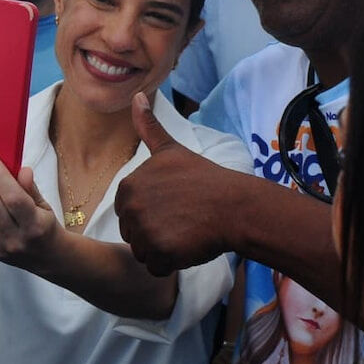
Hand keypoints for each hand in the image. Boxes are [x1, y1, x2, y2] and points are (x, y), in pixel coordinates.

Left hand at [117, 92, 240, 274]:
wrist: (235, 205)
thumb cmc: (204, 179)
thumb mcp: (171, 150)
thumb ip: (148, 126)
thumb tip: (137, 95)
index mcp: (128, 186)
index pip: (128, 213)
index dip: (152, 213)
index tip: (173, 204)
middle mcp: (131, 208)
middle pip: (132, 234)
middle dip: (155, 233)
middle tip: (181, 219)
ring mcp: (144, 231)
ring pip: (143, 253)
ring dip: (162, 249)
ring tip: (185, 231)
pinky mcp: (160, 253)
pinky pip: (155, 268)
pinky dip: (171, 263)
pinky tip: (188, 245)